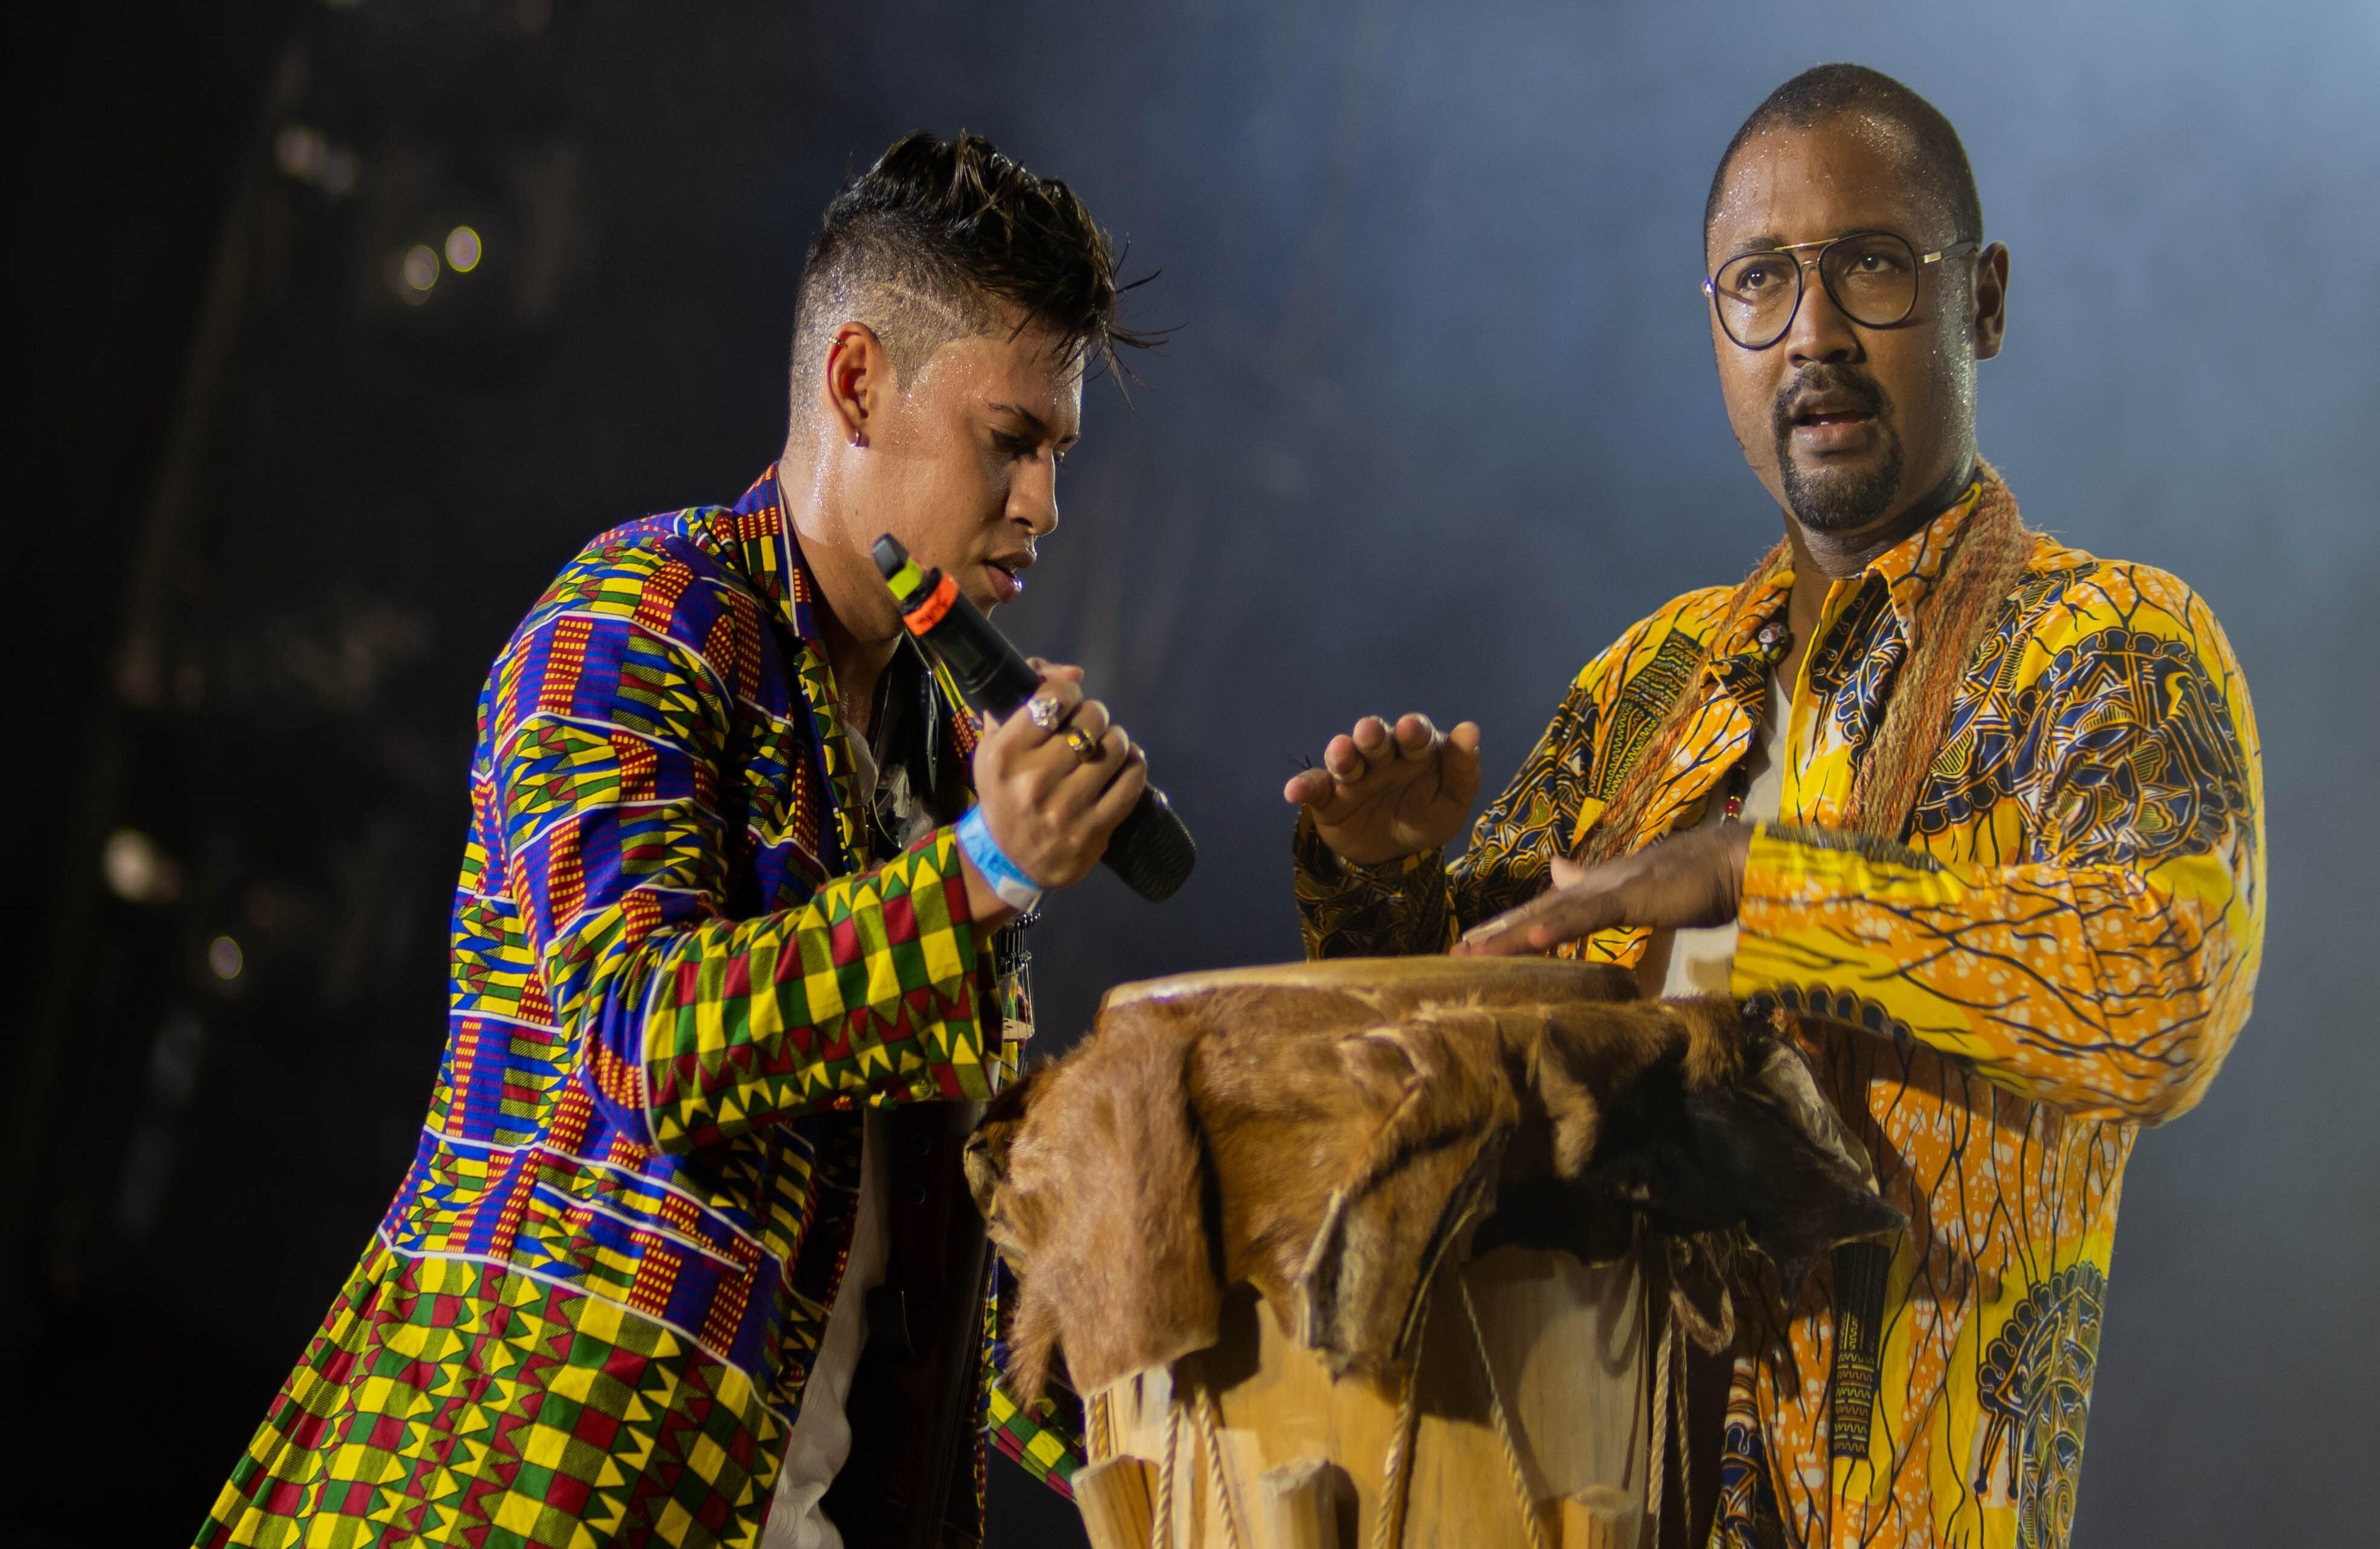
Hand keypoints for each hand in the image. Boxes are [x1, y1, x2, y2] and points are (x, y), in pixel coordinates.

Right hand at [962, 661, 1147, 921]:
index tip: (1068, 700)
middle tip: (1090, 726)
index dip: (1067, 690)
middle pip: (1090, 719)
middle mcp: (1035, 779)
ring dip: (1116, 739)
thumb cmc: (1003, 792)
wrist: (1007, 859)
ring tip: (1107, 744)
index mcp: (1006, 754)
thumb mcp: (995, 744)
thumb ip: (1025, 697)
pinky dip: (1134, 765)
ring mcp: (1067, 807)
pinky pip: (1131, 783)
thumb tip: (1074, 671)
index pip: (1053, 697)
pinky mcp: (1094, 829)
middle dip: (1094, 715)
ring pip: (1115, 747)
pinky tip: (1126, 762)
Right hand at [1281, 713, 1481, 866]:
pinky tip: (1293, 790)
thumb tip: (1470, 729)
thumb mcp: (1452, 802)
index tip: (1411, 729)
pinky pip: (1314, 789)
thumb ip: (1463, 770)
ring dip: (1341, 754)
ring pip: (1345, 758)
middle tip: (1370, 733)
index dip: (1412, 731)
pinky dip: (1302, 787)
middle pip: (1375, 739)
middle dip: (1372, 734)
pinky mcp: (1327, 796)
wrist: (1392, 854)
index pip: (1415, 735)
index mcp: (1414, 751)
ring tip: (1341, 755)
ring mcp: (1352, 775)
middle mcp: (1381, 756)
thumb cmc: (1425, 817)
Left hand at [1452, 822, 1752, 956]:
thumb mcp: (1634, 887)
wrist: (1735, 860)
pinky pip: (1589, 915)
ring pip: (1550, 913)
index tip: (1469, 945)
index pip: (1541, 910)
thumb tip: (1559, 870)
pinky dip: (1559, 925)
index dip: (1505, 927)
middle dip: (1493, 933)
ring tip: (1474, 951)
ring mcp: (1610, 888)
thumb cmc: (1694, 878)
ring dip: (1510, 934)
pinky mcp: (1632, 896)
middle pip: (1534, 911)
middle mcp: (1593, 884)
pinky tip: (1531, 937)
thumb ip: (1594, 885)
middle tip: (1452, 954)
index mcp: (1594, 888)